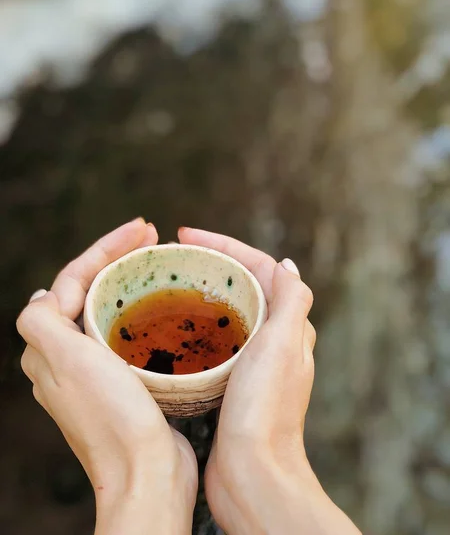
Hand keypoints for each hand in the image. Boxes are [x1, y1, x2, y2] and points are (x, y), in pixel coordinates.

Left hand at [17, 219, 197, 534]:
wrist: (147, 474)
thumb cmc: (112, 418)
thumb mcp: (67, 361)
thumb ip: (42, 321)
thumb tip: (46, 293)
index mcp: (49, 348)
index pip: (72, 279)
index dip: (105, 247)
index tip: (143, 228)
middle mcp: (66, 358)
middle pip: (89, 290)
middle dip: (118, 258)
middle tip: (153, 237)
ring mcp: (96, 371)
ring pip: (109, 310)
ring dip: (130, 282)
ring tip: (158, 264)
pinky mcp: (124, 383)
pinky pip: (128, 333)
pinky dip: (143, 311)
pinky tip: (165, 308)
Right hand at [179, 227, 360, 534]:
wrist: (252, 473)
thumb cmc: (265, 409)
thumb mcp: (282, 344)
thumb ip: (291, 300)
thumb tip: (286, 264)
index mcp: (289, 325)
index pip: (258, 267)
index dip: (224, 244)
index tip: (186, 235)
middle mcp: (275, 341)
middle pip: (241, 286)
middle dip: (210, 264)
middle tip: (175, 255)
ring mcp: (253, 362)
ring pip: (226, 312)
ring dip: (201, 292)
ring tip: (170, 283)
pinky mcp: (233, 383)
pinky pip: (214, 341)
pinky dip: (196, 326)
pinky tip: (173, 329)